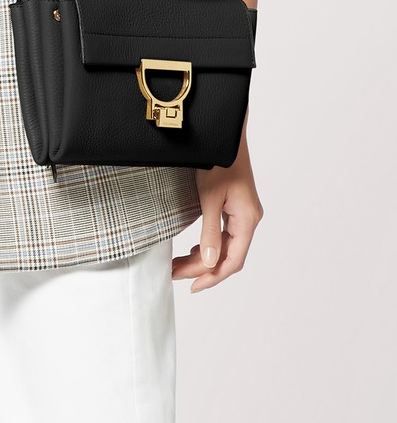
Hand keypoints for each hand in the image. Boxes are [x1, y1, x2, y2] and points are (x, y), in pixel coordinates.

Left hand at [171, 122, 263, 292]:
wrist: (224, 136)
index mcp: (247, 220)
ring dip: (203, 257)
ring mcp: (244, 213)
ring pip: (225, 246)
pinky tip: (195, 247)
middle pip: (228, 256)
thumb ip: (210, 232)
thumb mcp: (210, 198)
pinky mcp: (236, 206)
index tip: (192, 286)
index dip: (213, 277)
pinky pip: (224, 234)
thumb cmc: (218, 161)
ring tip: (179, 264)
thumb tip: (208, 263)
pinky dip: (209, 244)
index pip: (232, 261)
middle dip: (202, 268)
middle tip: (174, 273)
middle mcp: (249, 219)